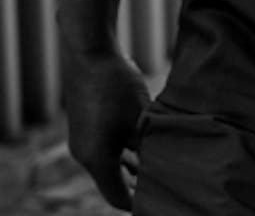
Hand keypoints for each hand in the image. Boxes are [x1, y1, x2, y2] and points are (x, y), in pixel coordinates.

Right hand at [63, 49, 149, 210]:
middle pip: (112, 184)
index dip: (138, 205)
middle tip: (163, 193)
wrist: (89, 54)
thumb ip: (151, 144)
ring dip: (132, 172)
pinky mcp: (87, 127)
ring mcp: (84, 141)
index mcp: (96, 159)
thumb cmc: (115, 86)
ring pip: (111, 166)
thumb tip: (169, 163)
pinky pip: (107, 151)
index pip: (117, 196)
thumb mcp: (140, 118)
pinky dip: (125, 156)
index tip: (159, 205)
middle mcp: (85, 154)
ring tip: (158, 177)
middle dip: (137, 190)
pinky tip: (144, 154)